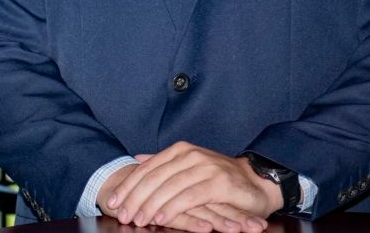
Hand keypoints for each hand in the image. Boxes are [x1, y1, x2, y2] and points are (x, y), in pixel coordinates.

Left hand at [103, 143, 281, 230]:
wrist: (256, 183)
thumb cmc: (219, 179)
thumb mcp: (188, 167)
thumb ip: (164, 163)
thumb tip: (137, 158)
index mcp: (179, 150)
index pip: (147, 169)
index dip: (128, 186)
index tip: (113, 202)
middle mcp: (190, 155)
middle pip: (154, 178)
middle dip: (134, 198)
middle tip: (121, 214)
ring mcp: (205, 167)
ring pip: (169, 188)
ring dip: (150, 206)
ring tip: (137, 219)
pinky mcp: (218, 183)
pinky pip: (189, 197)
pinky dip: (172, 208)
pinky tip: (161, 218)